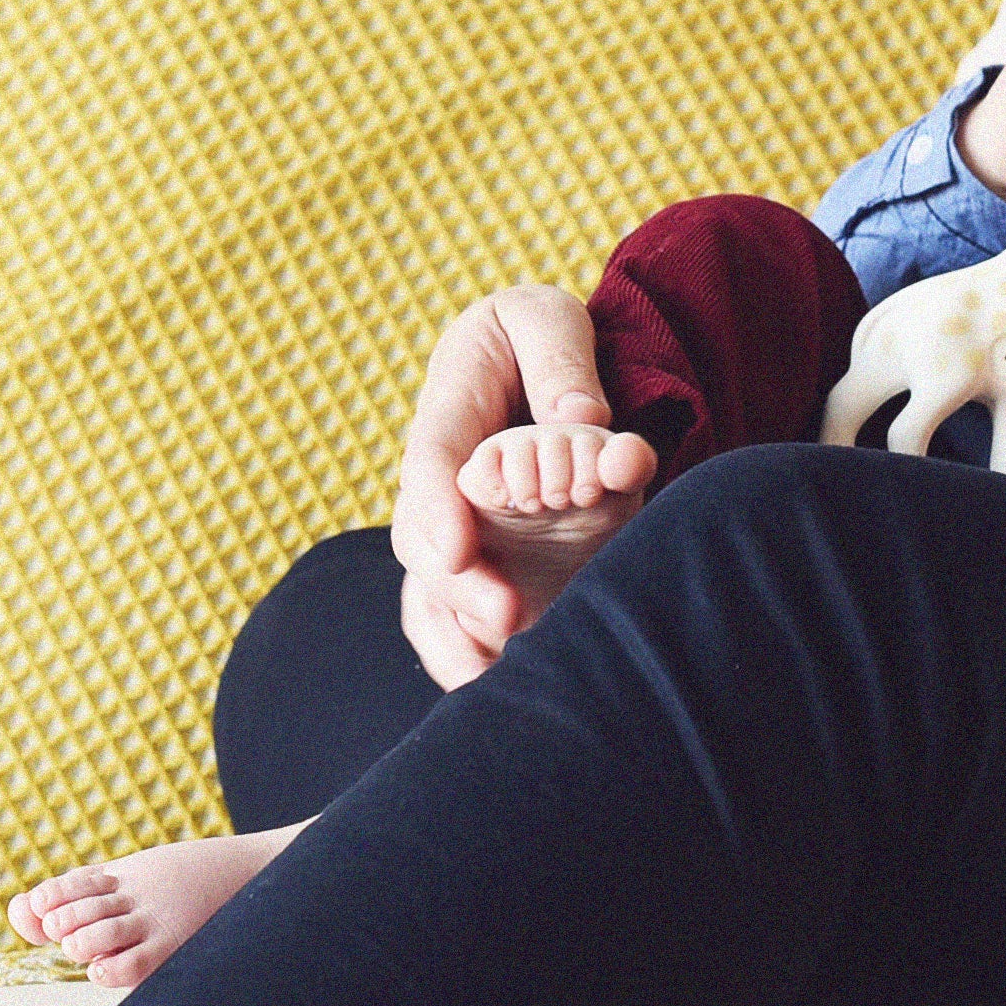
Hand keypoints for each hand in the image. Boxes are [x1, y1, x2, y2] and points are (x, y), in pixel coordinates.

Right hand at [390, 283, 604, 686]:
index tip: (460, 545)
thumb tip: (580, 420)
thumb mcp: (545, 318)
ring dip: (458, 635)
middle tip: (505, 614)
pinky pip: (458, 617)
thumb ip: (560, 361)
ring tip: (492, 678)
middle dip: (457, 585)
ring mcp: (458, 528)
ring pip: (432, 592)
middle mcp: (441, 483)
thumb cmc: (537, 337)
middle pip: (425, 542)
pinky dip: (469, 654)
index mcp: (447, 412)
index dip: (437, 508)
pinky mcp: (484, 564)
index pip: (430, 464)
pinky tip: (498, 687)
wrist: (535, 365)